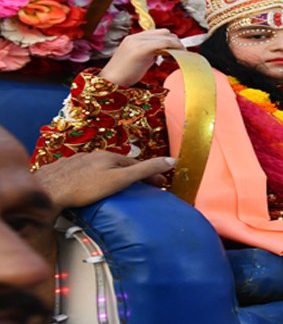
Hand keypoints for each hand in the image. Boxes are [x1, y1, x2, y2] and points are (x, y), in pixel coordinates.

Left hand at [33, 152, 174, 211]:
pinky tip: (89, 186)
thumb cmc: (85, 188)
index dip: (151, 173)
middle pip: (118, 164)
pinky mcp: (62, 171)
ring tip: (117, 187)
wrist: (47, 191)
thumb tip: (171, 160)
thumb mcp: (120, 179)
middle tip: (143, 186)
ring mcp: (76, 162)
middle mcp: (93, 155)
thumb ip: (145, 170)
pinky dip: (92, 178)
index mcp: (109, 157)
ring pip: (99, 168)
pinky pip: (82, 173)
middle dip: (132, 173)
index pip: (136, 164)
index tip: (162, 182)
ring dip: (112, 175)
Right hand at [99, 29, 183, 86]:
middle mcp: (136, 37)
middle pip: (164, 32)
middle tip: (179, 55)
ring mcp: (138, 41)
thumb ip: (151, 53)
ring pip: (166, 36)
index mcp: (134, 38)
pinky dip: (173, 48)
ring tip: (176, 58)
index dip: (170, 40)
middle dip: (175, 42)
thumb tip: (165, 52)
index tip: (176, 52)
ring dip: (176, 45)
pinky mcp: (141, 49)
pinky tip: (173, 59)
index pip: (158, 33)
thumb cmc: (125, 75)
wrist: (110, 82)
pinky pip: (163, 43)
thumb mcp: (140, 60)